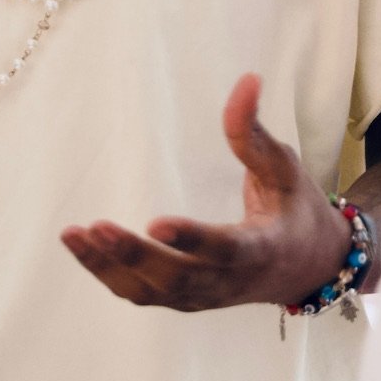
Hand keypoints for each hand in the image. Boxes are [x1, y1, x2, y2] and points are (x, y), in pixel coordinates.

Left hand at [61, 74, 348, 313]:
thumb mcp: (284, 167)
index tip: (155, 224)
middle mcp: (230, 281)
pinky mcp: (186, 301)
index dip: (191, 240)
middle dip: (134, 256)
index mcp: (262, 248)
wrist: (308, 268)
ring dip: (109, 267)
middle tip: (97, 227)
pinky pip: (143, 294)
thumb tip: (247, 79)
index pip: (225, 249)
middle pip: (177, 279)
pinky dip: (109, 274)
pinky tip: (82, 245)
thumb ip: (254, 132)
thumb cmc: (295, 208)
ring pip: (152, 292)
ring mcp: (205, 298)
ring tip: (73, 234)